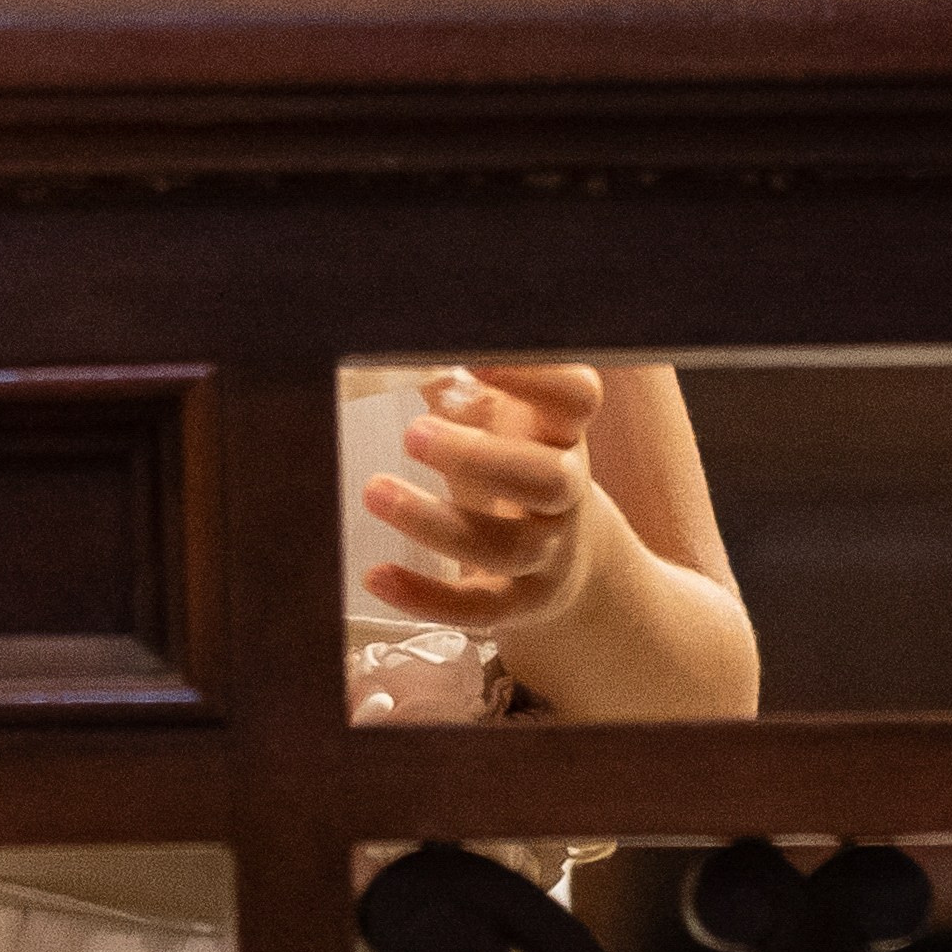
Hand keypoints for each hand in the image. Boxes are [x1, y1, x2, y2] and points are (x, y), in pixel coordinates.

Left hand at [359, 364, 606, 639]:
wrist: (573, 560)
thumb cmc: (514, 463)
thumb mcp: (500, 417)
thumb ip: (457, 381)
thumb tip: (396, 342)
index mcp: (560, 432)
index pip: (576, 398)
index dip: (539, 377)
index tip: (479, 360)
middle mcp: (565, 492)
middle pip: (548, 478)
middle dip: (481, 458)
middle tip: (412, 434)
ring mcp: (548, 553)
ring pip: (508, 547)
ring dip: (437, 522)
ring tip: (374, 490)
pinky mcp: (520, 604)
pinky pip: (480, 609)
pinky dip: (427, 597)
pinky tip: (376, 575)